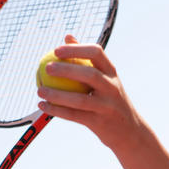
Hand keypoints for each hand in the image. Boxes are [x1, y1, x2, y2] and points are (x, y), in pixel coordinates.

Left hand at [36, 35, 146, 155]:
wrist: (129, 131)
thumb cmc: (110, 99)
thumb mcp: (105, 78)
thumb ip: (87, 59)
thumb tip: (67, 37)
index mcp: (112, 72)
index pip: (96, 53)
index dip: (76, 49)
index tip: (56, 50)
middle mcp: (112, 87)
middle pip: (89, 75)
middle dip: (66, 70)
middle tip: (46, 68)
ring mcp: (107, 106)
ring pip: (79, 99)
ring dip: (57, 95)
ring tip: (40, 90)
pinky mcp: (99, 123)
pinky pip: (74, 116)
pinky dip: (57, 111)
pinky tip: (43, 106)